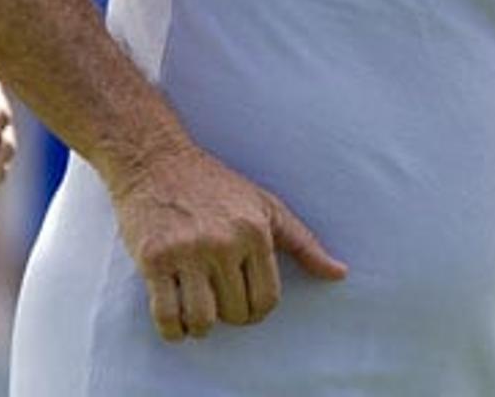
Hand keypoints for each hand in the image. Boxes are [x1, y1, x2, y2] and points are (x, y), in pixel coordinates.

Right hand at [110, 142, 347, 341]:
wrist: (158, 162)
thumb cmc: (217, 187)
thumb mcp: (267, 207)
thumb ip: (304, 244)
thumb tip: (341, 274)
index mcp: (255, 231)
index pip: (267, 299)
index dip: (257, 311)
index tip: (245, 305)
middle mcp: (224, 242)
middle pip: (235, 312)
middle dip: (229, 316)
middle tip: (219, 303)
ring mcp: (187, 252)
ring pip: (203, 319)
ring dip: (201, 328)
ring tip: (198, 315)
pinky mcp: (154, 260)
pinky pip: (167, 316)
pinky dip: (173, 331)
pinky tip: (176, 321)